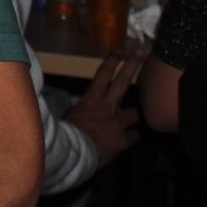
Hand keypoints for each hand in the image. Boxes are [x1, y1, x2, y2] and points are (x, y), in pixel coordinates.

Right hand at [64, 47, 145, 168]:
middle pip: (123, 82)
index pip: (102, 75)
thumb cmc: (65, 134)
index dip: (112, 63)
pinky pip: (135, 136)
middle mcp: (108, 107)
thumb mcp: (68, 115)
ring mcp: (118, 122)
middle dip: (133, 65)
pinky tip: (129, 139)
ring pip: (136, 113)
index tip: (119, 52)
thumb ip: (79, 108)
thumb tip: (79, 105)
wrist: (72, 155)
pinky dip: (132, 136)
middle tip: (141, 53)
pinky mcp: (124, 139)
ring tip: (136, 118)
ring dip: (135, 115)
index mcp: (91, 100)